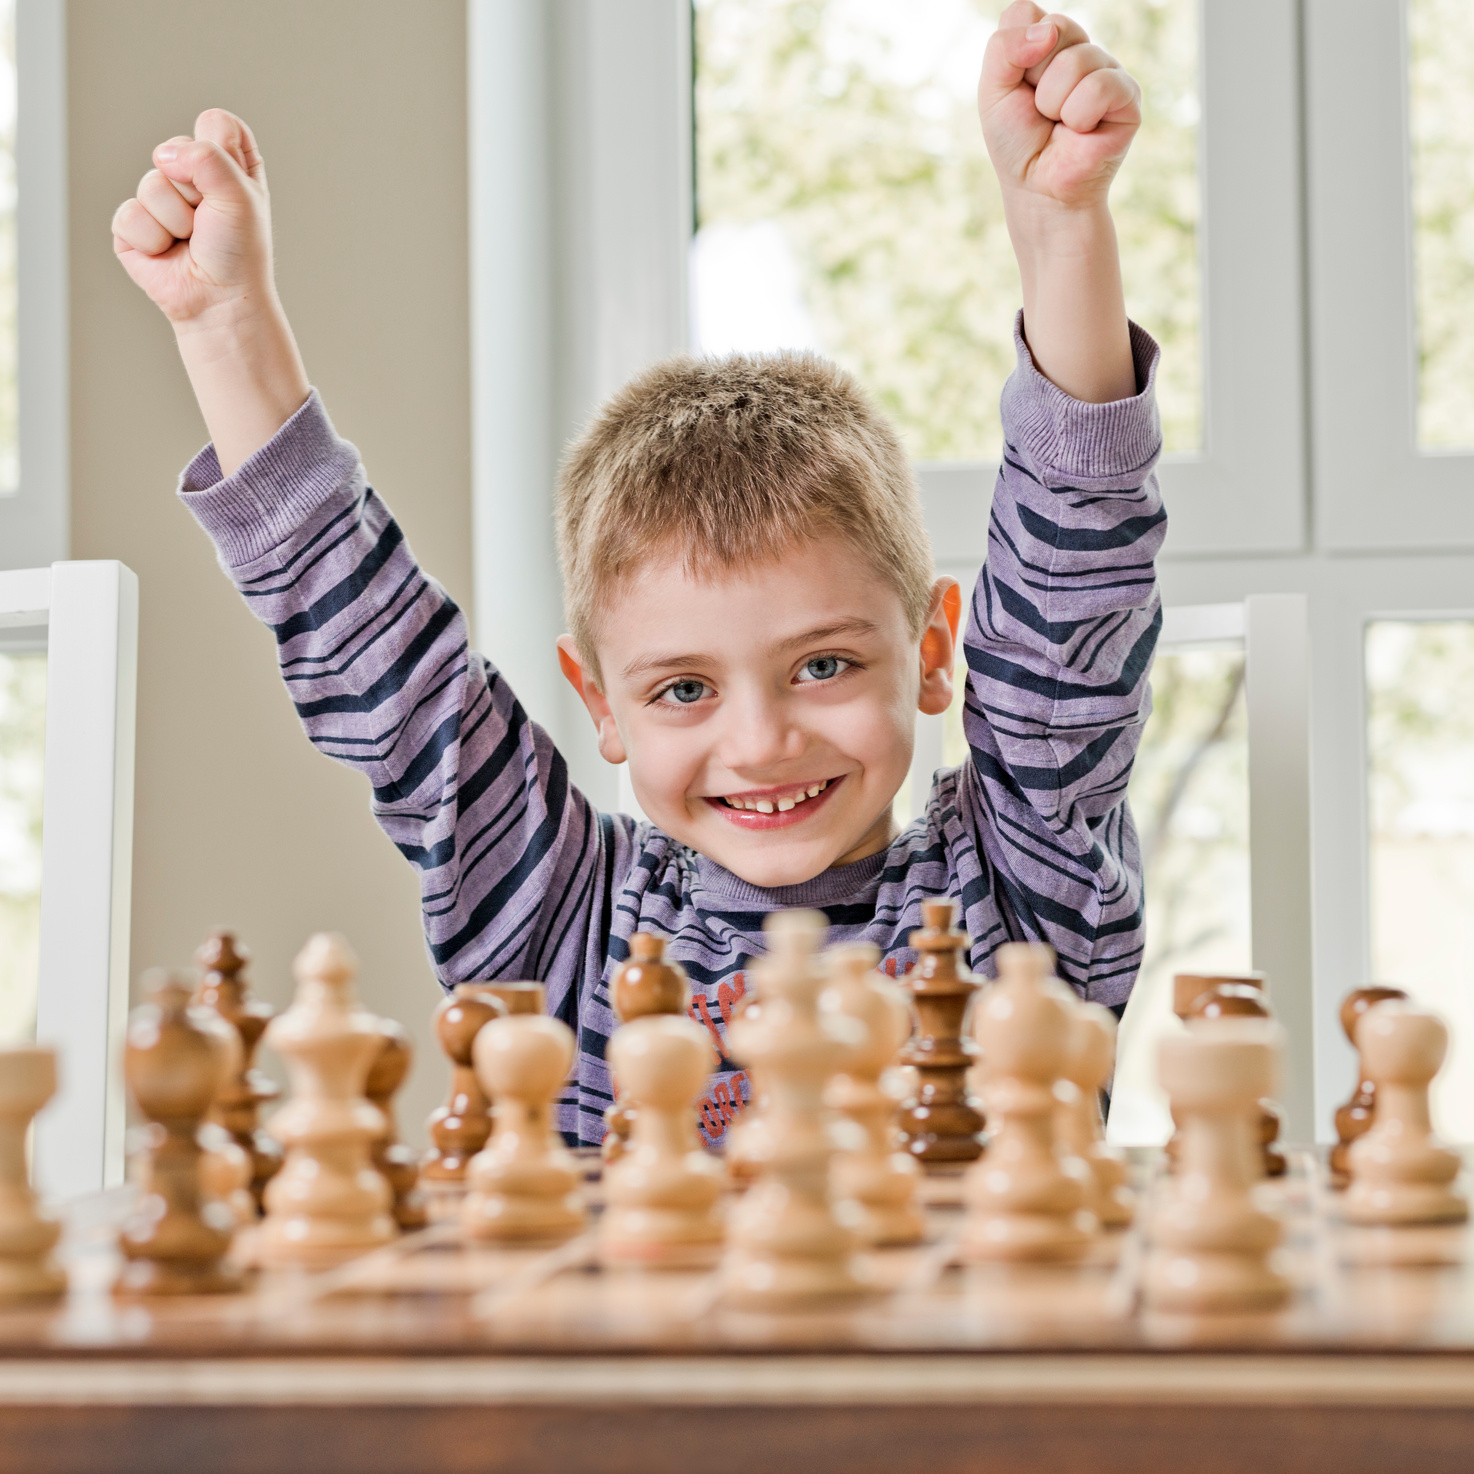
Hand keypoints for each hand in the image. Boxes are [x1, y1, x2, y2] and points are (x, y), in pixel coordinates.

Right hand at [111, 109, 308, 474]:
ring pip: (151, 181)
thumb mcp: (240, 197)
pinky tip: (168, 253)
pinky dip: (152, 238)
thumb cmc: (238, 254)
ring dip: (176, 218)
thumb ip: (210, 158)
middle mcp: (193, 177)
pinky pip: (130, 213)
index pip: (217, 123)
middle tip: (210, 221)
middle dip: (195, 189)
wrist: (218, 302)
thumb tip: (166, 153)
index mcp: (228, 165)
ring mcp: (160, 199)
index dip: (220, 147)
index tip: (233, 183)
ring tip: (190, 240)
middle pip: (177, 147)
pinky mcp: (133, 225)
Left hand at [978, 2, 1140, 213]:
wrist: (1038, 188)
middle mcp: (1081, 48)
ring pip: (1076, 60)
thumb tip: (1047, 31)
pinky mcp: (1129, 95)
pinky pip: (1100, 86)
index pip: (1026, 14)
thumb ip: (1003, 48)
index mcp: (1048, 41)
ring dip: (1054, 103)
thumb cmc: (1017, 142)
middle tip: (1041, 109)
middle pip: (1055, 27)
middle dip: (1035, 77)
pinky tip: (1081, 132)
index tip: (1018, 88)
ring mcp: (1107, 68)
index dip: (1014, 55)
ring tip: (1060, 125)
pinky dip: (1079, 117)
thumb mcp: (992, 91)